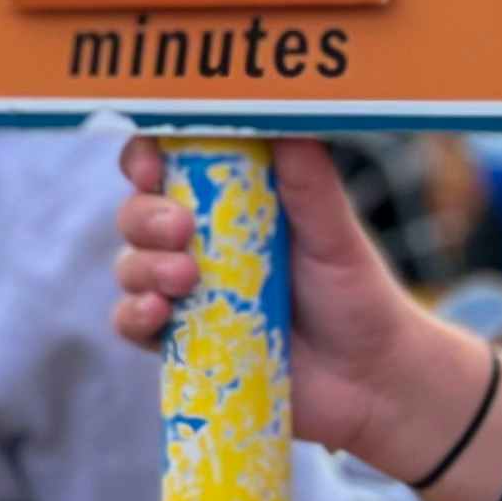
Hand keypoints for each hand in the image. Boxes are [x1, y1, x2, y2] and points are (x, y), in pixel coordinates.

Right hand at [113, 136, 501, 500]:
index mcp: (230, 202)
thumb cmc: (356, 295)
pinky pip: (131, 324)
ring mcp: (185, 293)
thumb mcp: (334, 234)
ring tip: (186, 278)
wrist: (371, 380)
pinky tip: (159, 315)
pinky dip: (134, 315)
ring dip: (142, 266)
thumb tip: (285, 120)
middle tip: (181, 229)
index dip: (147, 156)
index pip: (168, 165)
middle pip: (137, 213)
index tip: (153, 165)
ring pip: (130, 266)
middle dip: (145, 215)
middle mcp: (198, 243)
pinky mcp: (180, 344)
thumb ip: (308, 182)